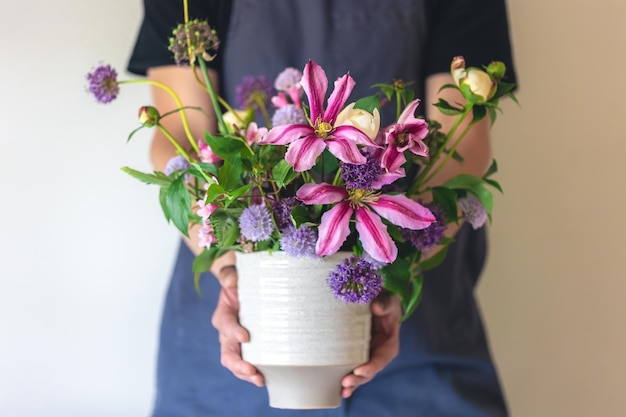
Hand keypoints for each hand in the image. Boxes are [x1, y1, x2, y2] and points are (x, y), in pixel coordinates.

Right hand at [210, 261, 264, 386]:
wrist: (247, 288)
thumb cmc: (241, 280)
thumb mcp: (233, 273)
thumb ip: (229, 274)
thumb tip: (231, 281)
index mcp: (223, 314)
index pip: (226, 325)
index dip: (233, 332)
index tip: (245, 337)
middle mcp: (227, 333)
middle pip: (227, 352)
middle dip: (237, 364)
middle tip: (250, 369)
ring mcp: (237, 343)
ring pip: (236, 363)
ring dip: (245, 374)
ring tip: (259, 380)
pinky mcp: (249, 349)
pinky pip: (248, 364)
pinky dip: (254, 373)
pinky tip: (265, 378)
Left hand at [340, 293, 401, 397]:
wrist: (375, 300)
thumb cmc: (385, 301)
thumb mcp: (389, 301)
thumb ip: (385, 304)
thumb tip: (376, 308)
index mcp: (389, 344)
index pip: (381, 359)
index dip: (371, 367)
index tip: (359, 371)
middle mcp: (378, 353)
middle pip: (370, 370)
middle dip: (358, 379)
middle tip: (346, 383)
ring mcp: (367, 355)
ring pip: (360, 373)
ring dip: (352, 383)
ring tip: (342, 391)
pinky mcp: (356, 353)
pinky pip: (351, 366)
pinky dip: (345, 376)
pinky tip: (337, 387)